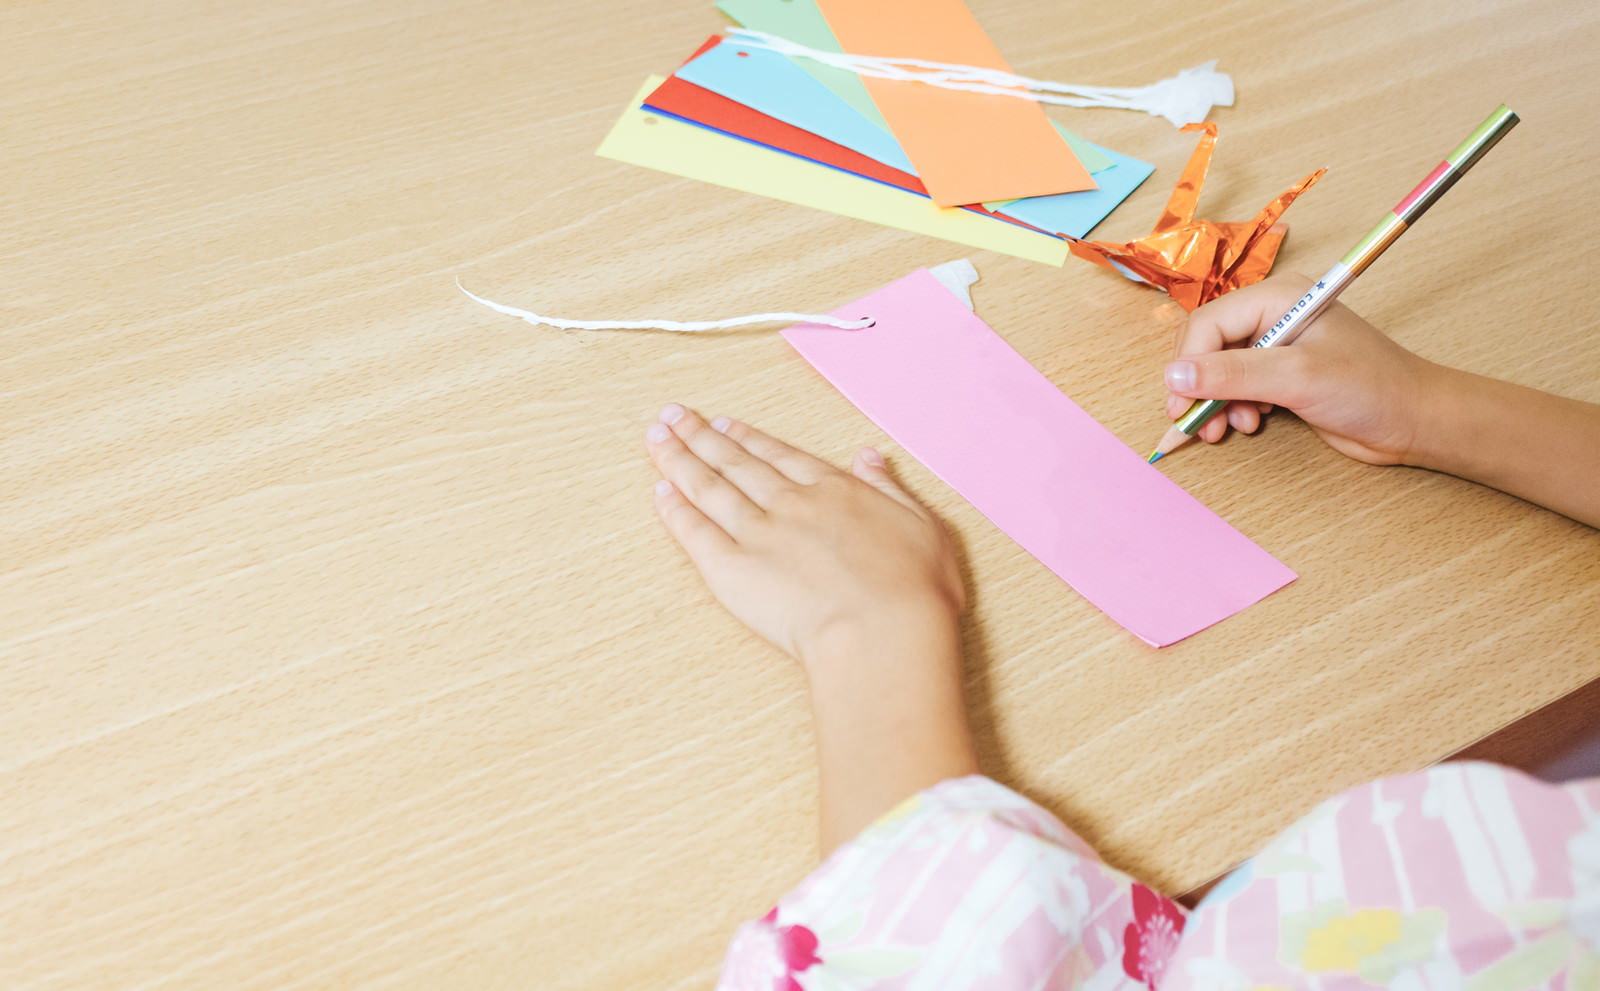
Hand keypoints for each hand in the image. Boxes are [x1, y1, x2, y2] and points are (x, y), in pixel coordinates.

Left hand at [644, 403, 963, 667]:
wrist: (883, 633)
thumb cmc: (914, 590)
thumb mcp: (923, 525)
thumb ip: (890, 487)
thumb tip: (870, 456)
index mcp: (834, 490)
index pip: (780, 456)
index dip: (748, 439)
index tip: (724, 425)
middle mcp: (790, 503)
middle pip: (736, 462)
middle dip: (702, 436)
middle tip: (673, 416)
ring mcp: (758, 533)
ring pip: (709, 488)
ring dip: (679, 460)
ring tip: (656, 439)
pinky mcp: (732, 569)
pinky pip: (695, 532)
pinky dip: (675, 510)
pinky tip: (660, 493)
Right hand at [1162, 274, 1434, 464]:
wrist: (1413, 420)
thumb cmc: (1370, 388)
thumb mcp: (1297, 378)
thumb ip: (1233, 374)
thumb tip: (1174, 376)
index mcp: (1277, 297)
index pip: (1208, 324)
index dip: (1189, 363)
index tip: (1182, 403)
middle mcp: (1272, 315)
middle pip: (1206, 346)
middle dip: (1197, 385)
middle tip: (1195, 422)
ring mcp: (1275, 346)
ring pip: (1215, 370)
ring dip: (1213, 401)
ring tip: (1226, 428)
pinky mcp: (1280, 374)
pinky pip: (1234, 386)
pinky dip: (1230, 407)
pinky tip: (1247, 422)